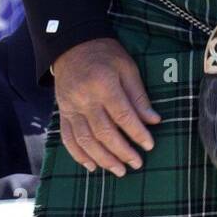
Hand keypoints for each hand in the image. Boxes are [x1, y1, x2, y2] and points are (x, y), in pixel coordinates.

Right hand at [52, 37, 160, 176]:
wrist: (72, 45)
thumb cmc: (106, 55)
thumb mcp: (127, 68)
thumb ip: (139, 96)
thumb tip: (154, 121)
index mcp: (103, 84)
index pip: (123, 115)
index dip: (137, 133)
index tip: (149, 145)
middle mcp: (85, 99)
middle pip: (103, 132)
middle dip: (122, 151)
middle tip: (137, 164)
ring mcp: (70, 108)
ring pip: (85, 140)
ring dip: (103, 159)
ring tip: (119, 171)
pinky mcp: (63, 113)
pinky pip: (68, 139)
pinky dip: (79, 155)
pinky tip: (92, 166)